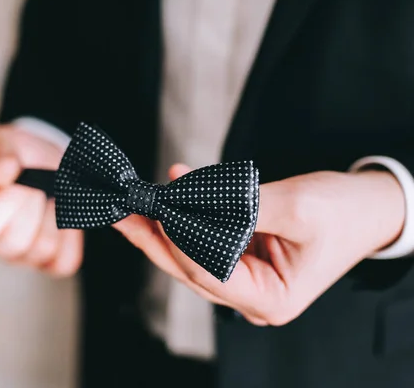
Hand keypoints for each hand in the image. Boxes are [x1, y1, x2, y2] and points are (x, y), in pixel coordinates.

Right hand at [0, 124, 82, 276]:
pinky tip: (62, 214)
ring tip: (50, 196)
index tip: (20, 178)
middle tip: (38, 185)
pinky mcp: (48, 264)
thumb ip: (0, 154)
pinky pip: (65, 260)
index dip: (7, 200)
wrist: (50, 164)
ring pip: (42, 249)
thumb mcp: (5, 142)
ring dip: (54, 216)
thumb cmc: (20, 156)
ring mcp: (18, 258)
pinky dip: (71, 234)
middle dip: (34, 205)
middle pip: (14, 241)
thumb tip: (2, 174)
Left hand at [114, 164, 404, 324]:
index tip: (159, 211)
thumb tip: (187, 194)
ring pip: (190, 256)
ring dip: (163, 226)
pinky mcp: (240, 258)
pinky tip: (170, 192)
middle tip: (124, 213)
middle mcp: (252, 297)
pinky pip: (203, 239)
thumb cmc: (343, 213)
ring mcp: (244, 279)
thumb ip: (239, 206)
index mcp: (270, 300)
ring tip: (136, 203)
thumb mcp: (296, 207)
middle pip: (189, 269)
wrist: (368, 208)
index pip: (209, 274)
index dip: (179, 242)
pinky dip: (185, 217)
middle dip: (155, 238)